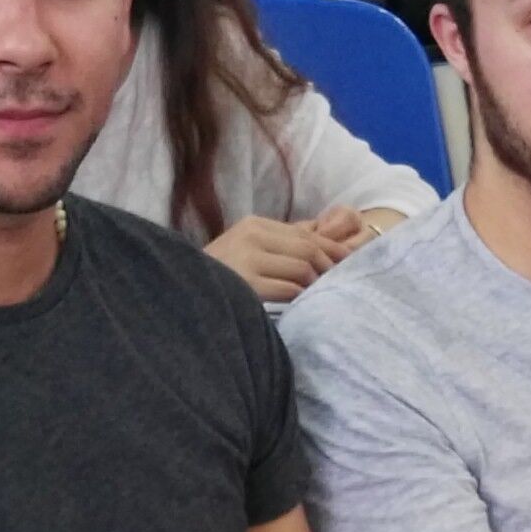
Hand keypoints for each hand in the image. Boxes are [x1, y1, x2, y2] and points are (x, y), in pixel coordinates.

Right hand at [208, 213, 368, 304]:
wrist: (182, 295)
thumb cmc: (220, 277)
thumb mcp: (248, 250)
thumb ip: (283, 244)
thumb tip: (326, 241)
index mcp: (254, 225)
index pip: (306, 234)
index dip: (332, 249)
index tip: (348, 262)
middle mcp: (251, 236)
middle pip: (308, 249)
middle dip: (328, 267)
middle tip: (340, 283)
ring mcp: (246, 258)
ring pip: (302, 268)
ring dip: (315, 285)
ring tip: (317, 296)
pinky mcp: (245, 283)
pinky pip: (289, 290)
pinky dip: (300, 298)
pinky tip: (299, 307)